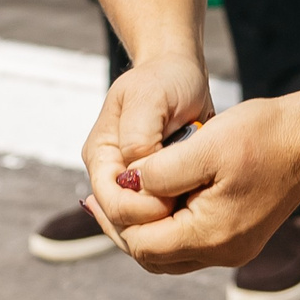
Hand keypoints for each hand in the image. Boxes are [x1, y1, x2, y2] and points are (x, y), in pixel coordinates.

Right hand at [81, 52, 212, 249]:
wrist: (181, 74)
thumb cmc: (164, 80)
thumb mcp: (149, 98)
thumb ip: (139, 136)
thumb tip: (138, 175)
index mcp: (101, 155)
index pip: (110, 201)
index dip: (138, 209)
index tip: (171, 202)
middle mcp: (111, 174)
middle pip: (122, 221)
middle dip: (152, 224)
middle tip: (188, 216)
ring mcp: (132, 183)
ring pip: (141, 225)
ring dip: (166, 225)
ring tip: (195, 216)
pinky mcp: (155, 187)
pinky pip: (160, 217)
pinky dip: (177, 219)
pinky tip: (198, 213)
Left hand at [94, 89, 299, 273]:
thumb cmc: (263, 133)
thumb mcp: (204, 145)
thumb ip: (159, 171)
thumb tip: (126, 185)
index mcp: (212, 236)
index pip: (143, 245)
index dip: (117, 218)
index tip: (101, 187)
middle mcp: (223, 252)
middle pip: (153, 257)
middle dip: (124, 227)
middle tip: (96, 197)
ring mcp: (233, 247)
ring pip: (169, 252)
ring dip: (144, 227)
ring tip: (119, 195)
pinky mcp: (239, 234)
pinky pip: (189, 241)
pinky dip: (166, 223)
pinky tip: (154, 194)